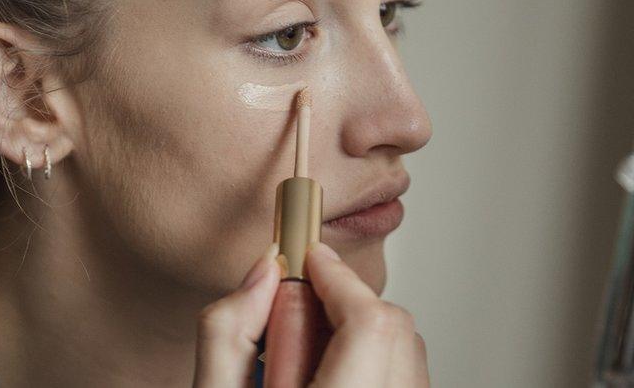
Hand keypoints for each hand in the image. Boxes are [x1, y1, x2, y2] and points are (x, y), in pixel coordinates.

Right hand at [192, 241, 430, 386]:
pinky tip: (325, 380)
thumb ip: (227, 329)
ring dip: (359, 334)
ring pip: (404, 348)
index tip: (308, 258)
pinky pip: (406, 374)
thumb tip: (263, 269)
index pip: (368, 322)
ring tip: (305, 364)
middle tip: (296, 318)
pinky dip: (372, 361)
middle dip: (344, 303)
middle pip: (391, 327)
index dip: (337, 276)